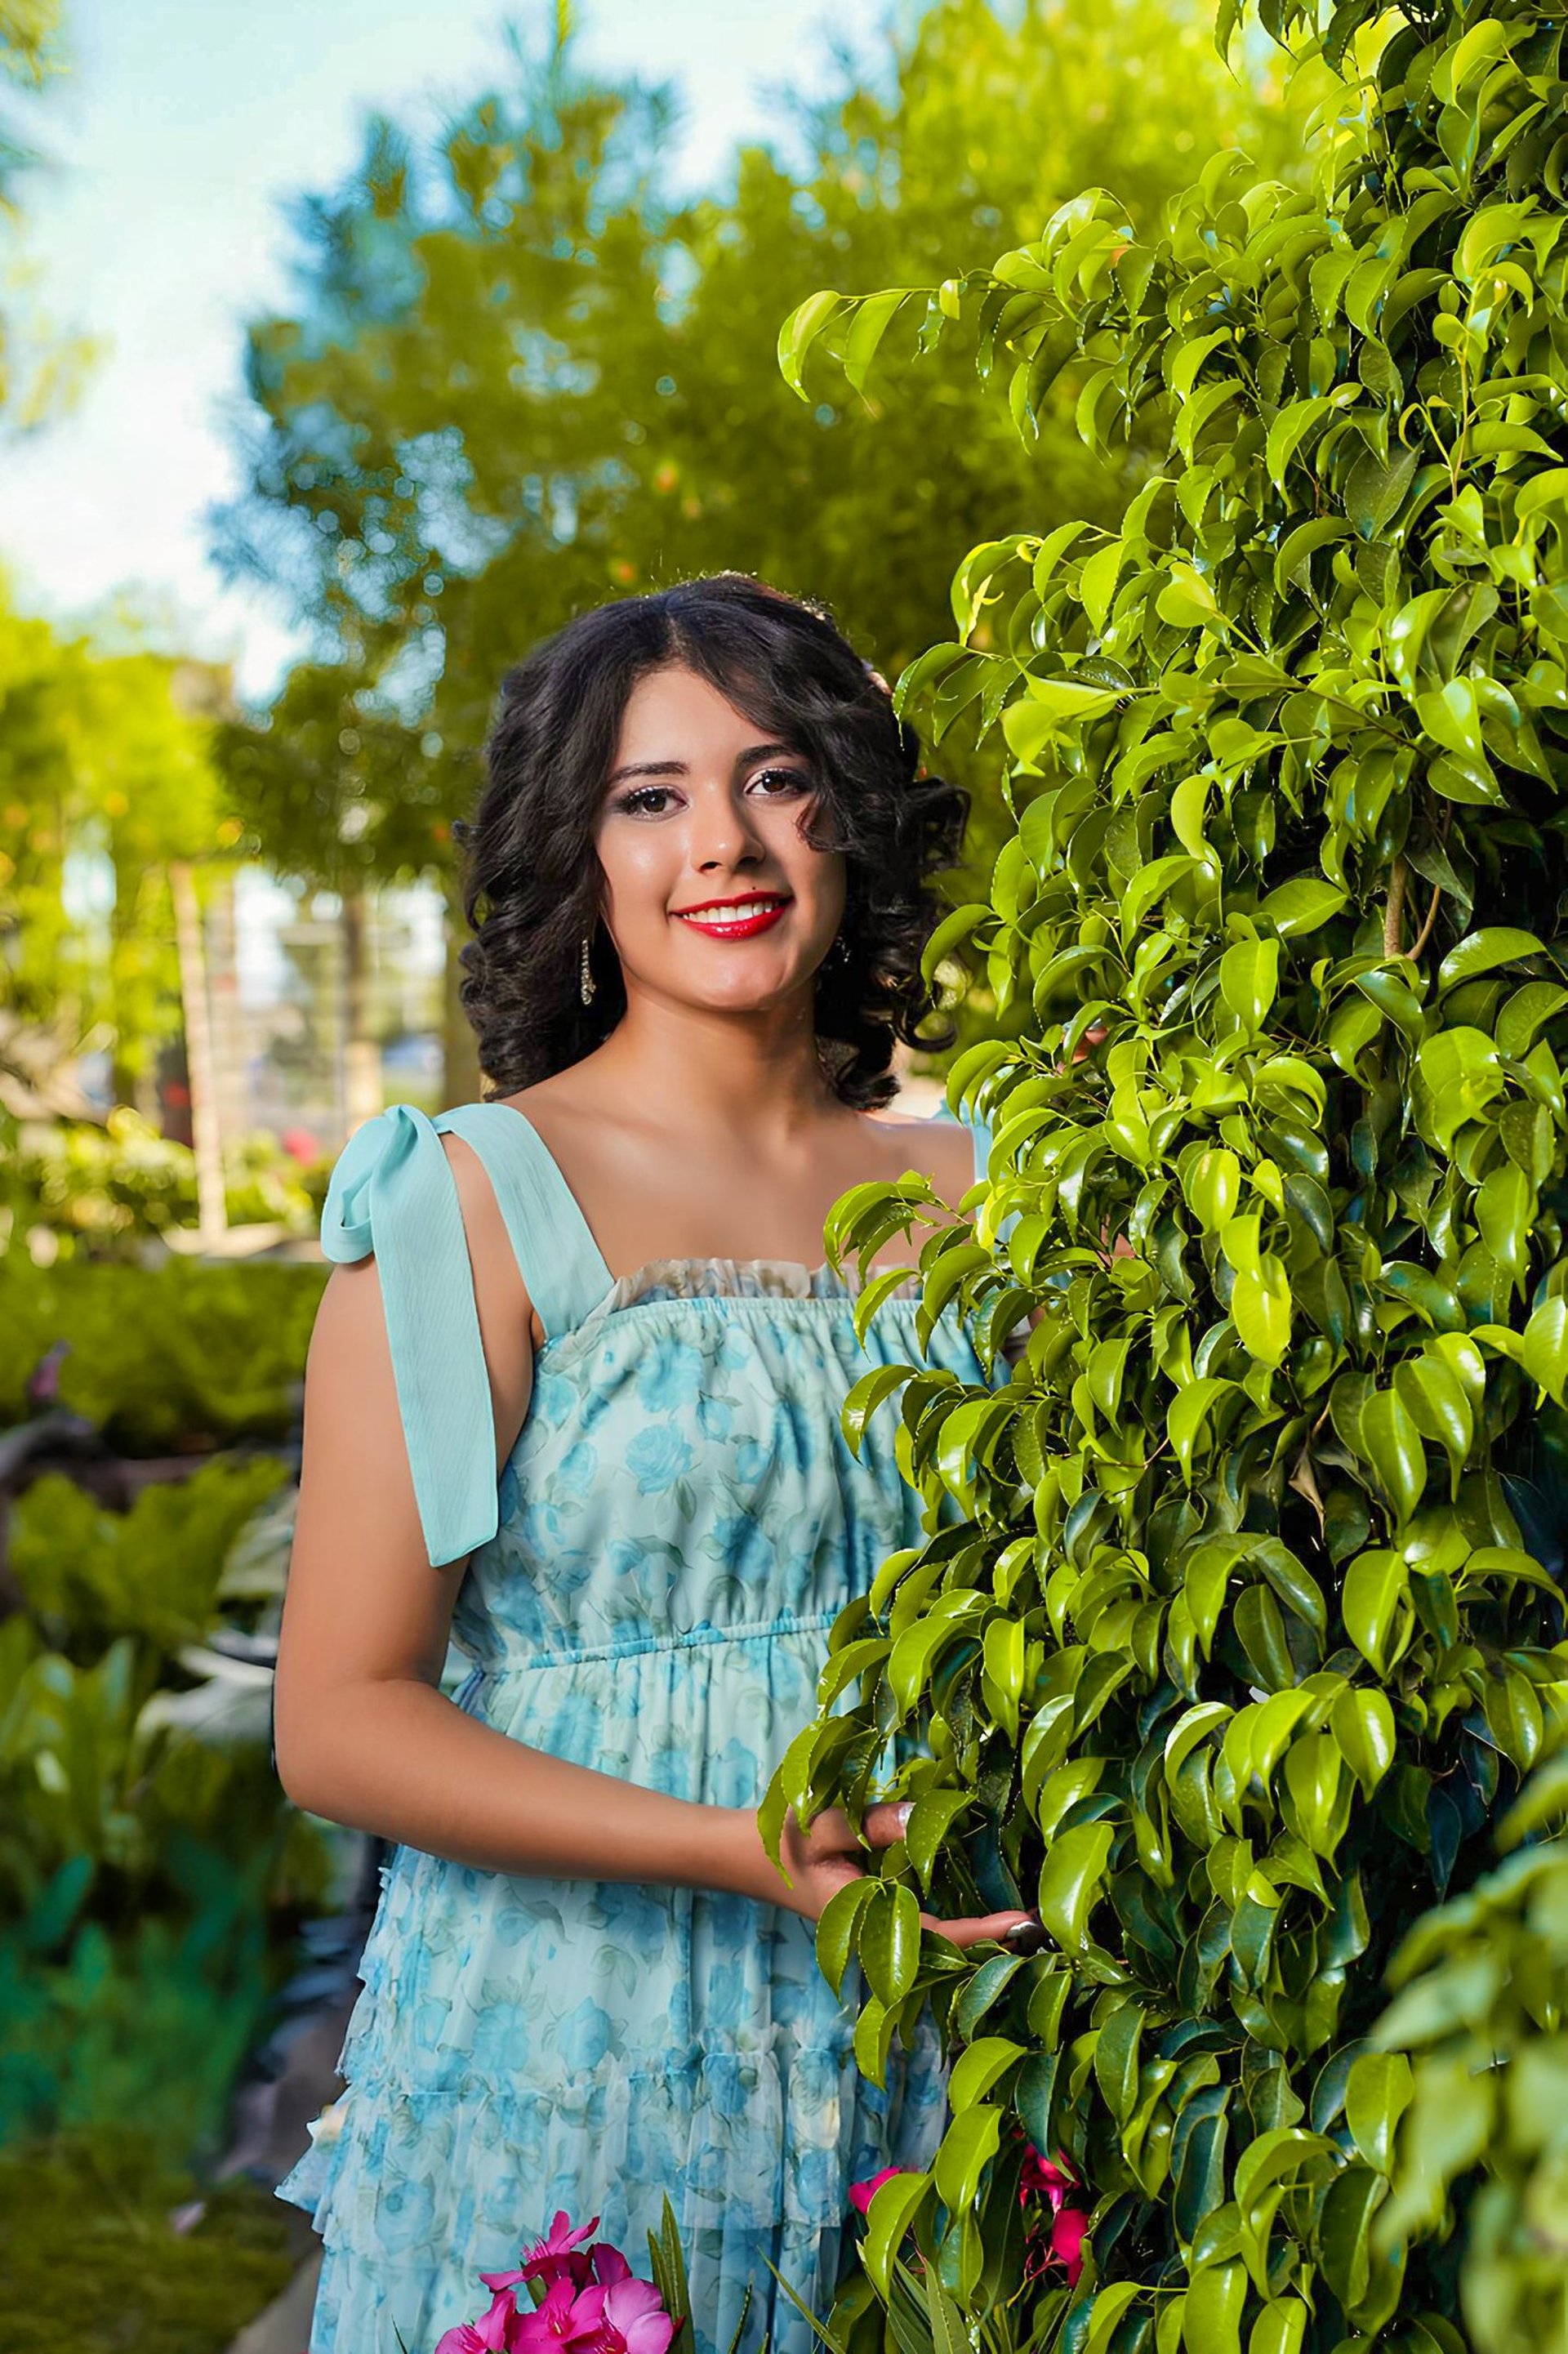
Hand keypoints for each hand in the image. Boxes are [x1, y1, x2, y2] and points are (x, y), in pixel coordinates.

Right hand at [765, 1800, 1045, 1951]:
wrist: (752, 1858)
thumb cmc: (785, 1842)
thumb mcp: (819, 1823)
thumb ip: (868, 1823)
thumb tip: (920, 1816)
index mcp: (868, 1918)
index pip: (938, 1936)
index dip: (984, 1933)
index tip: (1027, 1922)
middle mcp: (881, 1933)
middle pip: (949, 1950)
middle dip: (998, 1941)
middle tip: (1053, 1921)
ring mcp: (884, 1928)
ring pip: (943, 1944)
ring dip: (986, 1935)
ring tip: (1037, 1918)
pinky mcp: (885, 1916)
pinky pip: (931, 1928)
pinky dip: (965, 1924)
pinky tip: (995, 1911)